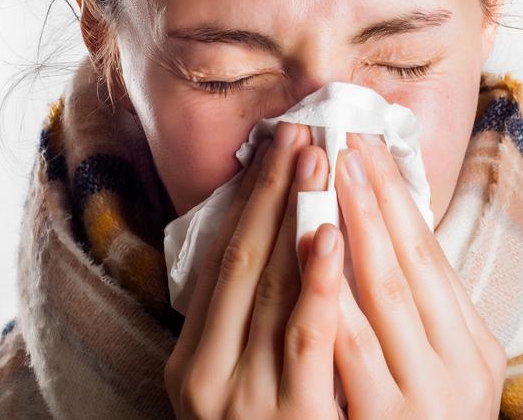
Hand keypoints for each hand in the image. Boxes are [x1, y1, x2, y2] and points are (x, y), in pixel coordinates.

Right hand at [164, 121, 345, 418]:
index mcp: (193, 361)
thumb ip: (248, 329)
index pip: (224, 258)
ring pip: (272, 289)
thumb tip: (274, 244)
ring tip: (318, 159)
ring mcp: (245, 398)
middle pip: (245, 260)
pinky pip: (305, 339)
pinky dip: (316, 283)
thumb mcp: (238, 388)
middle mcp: (207, 374)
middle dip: (275, 191)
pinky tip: (330, 235)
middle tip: (301, 130)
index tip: (277, 144)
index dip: (252, 198)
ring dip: (297, 218)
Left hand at [330, 132, 507, 418]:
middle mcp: (453, 373)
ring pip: (372, 300)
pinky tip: (308, 249)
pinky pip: (339, 350)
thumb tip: (386, 225)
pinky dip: (323, 296)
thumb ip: (421, 306)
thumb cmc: (423, 418)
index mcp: (472, 349)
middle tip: (340, 139)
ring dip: (340, 231)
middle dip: (366, 198)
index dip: (396, 198)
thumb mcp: (443, 362)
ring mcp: (412, 401)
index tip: (368, 146)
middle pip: (402, 267)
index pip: (429, 256)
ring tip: (317, 173)